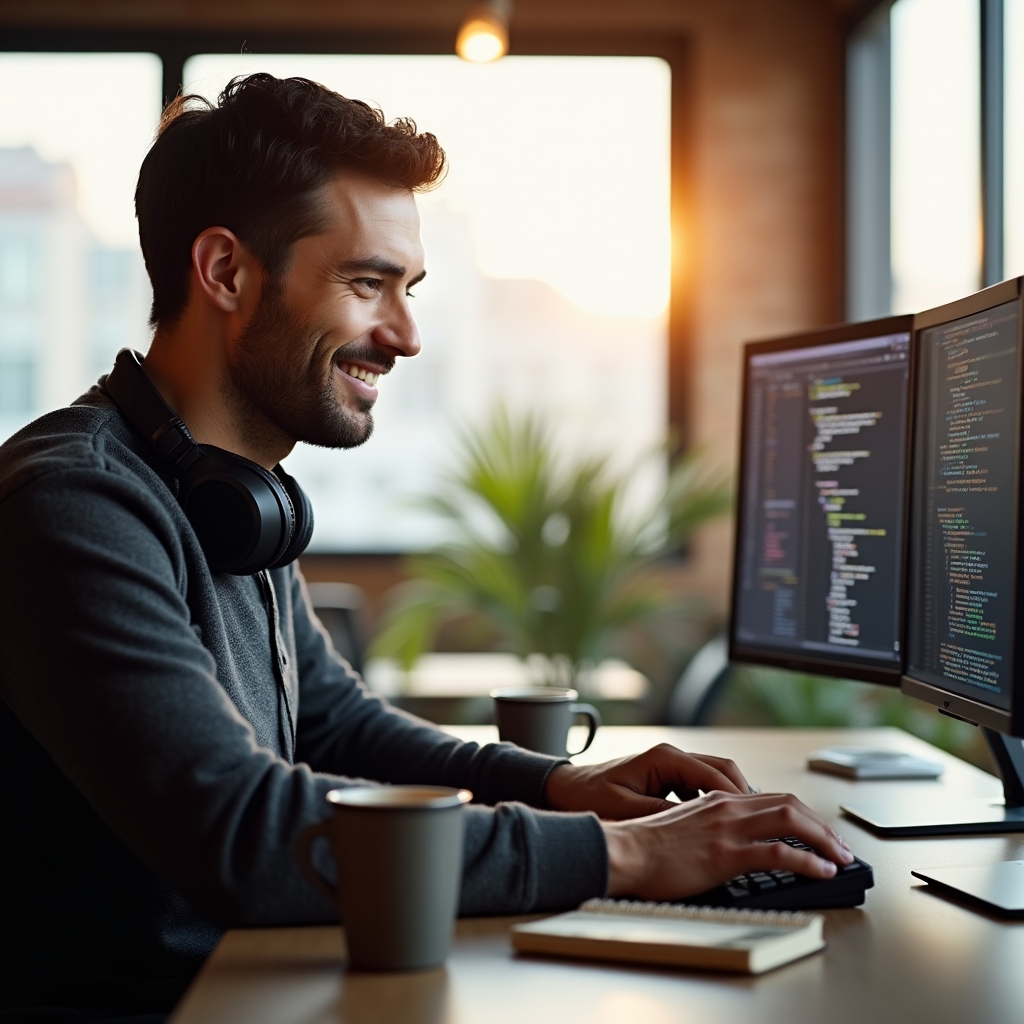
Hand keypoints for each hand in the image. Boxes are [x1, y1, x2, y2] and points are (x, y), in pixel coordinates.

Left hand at [544, 743, 752, 819]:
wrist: (566, 790)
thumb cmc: (590, 798)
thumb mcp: (626, 810)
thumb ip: (662, 814)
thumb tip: (697, 824)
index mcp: (664, 758)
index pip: (715, 774)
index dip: (738, 799)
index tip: (755, 820)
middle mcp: (672, 757)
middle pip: (724, 771)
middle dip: (744, 797)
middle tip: (763, 825)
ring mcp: (672, 766)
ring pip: (716, 779)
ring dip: (732, 801)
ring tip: (749, 828)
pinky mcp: (668, 778)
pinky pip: (702, 788)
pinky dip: (715, 804)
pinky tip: (721, 827)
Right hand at [602, 790, 854, 900]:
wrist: (624, 852)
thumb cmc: (645, 846)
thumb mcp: (684, 826)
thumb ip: (710, 827)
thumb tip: (731, 844)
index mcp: (716, 800)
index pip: (771, 799)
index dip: (801, 814)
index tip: (817, 833)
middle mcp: (726, 807)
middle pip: (789, 804)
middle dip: (821, 825)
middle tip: (839, 846)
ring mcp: (728, 829)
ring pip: (790, 821)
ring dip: (824, 839)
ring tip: (840, 858)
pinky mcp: (726, 854)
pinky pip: (779, 853)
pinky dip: (809, 861)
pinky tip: (822, 871)